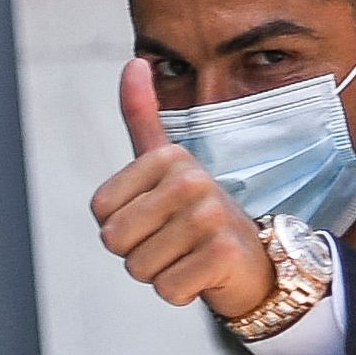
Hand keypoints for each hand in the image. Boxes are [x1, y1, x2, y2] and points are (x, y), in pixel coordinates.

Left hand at [90, 60, 277, 319]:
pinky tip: (203, 274)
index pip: (101, 212)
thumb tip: (135, 63)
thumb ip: (143, 117)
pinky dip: (180, 292)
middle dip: (137, 253)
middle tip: (173, 242)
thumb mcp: (167, 165)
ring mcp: (210, 215)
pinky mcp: (222, 253)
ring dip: (160, 273)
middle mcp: (191, 179)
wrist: (254, 260)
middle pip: (115, 240)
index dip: (122, 226)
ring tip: (189, 256)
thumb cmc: (199, 214)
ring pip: (139, 267)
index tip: (158, 218)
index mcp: (169, 157)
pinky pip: (167, 289)